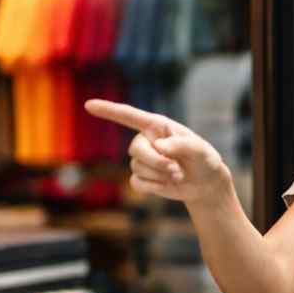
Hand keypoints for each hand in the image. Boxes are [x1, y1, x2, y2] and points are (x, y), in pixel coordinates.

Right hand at [84, 100, 231, 204]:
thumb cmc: (204, 160)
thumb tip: (160, 145)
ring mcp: (143, 159)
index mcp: (158, 126)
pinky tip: (167, 185)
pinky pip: (137, 183)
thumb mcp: (201, 150)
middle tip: (176, 169)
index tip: (89, 105)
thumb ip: (183, 145)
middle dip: (156, 162)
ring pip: (137, 167)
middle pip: (135, 149)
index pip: (129, 116)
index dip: (109, 110)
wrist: (205, 183)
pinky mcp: (142, 178)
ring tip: (178, 175)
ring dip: (159, 175)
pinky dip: (153, 187)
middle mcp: (147, 140)